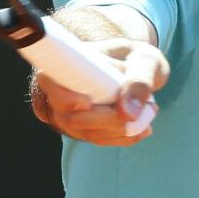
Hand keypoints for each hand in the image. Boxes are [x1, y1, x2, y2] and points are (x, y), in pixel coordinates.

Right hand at [31, 38, 168, 145]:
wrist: (137, 67)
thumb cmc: (137, 58)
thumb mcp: (145, 60)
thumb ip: (139, 81)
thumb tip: (128, 113)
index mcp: (69, 62)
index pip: (48, 81)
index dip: (63, 96)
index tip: (86, 102)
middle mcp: (62, 89)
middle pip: (70, 116)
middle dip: (108, 120)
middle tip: (145, 109)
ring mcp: (70, 111)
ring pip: (85, 132)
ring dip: (119, 129)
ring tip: (150, 112)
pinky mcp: (84, 127)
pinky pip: (98, 139)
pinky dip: (122, 138)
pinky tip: (143, 128)